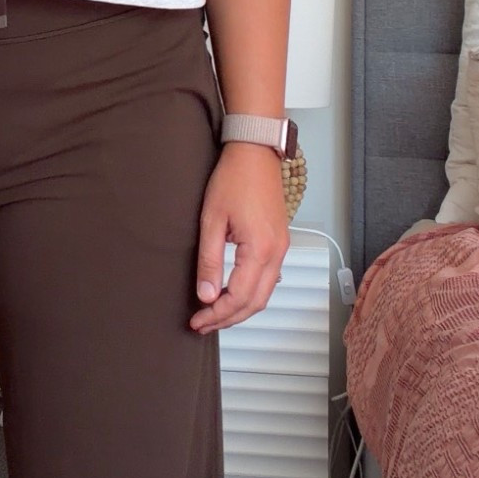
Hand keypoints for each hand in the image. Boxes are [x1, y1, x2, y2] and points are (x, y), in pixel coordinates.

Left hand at [191, 143, 288, 332]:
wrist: (255, 153)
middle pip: (256, 303)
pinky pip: (269, 279)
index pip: (239, 298)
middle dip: (229, 318)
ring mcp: (282, 248)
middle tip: (203, 324)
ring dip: (240, 309)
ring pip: (265, 294)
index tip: (197, 321)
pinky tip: (232, 294)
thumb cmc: (233, 179)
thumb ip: (210, 261)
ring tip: (214, 314)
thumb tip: (206, 295)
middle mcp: (277, 253)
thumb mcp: (212, 220)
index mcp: (260, 249)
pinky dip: (251, 294)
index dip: (217, 315)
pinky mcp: (279, 242)